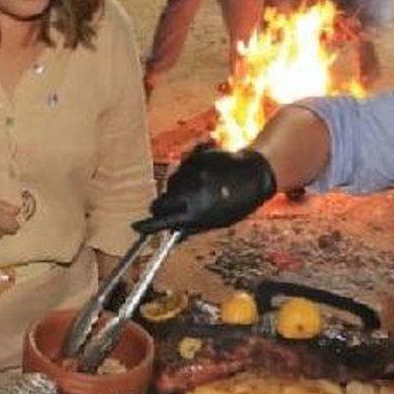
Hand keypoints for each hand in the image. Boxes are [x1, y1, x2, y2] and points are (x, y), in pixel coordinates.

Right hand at [133, 148, 275, 235]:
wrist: (255, 174)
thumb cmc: (239, 201)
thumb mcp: (217, 221)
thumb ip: (192, 226)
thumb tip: (172, 235)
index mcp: (196, 212)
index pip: (164, 220)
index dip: (149, 225)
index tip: (138, 227)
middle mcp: (192, 192)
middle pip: (161, 200)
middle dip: (160, 206)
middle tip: (164, 208)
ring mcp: (193, 173)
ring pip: (171, 184)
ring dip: (176, 189)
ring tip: (195, 191)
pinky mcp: (196, 158)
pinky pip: (181, 169)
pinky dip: (186, 174)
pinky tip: (200, 177)